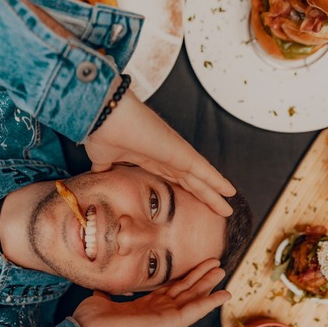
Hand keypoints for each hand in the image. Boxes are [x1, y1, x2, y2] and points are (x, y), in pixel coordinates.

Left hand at [72, 259, 229, 326]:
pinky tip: (226, 293)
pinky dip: (211, 302)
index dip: (183, 277)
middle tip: (216, 263)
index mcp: (144, 308)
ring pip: (193, 298)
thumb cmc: (91, 324)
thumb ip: (105, 296)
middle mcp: (157, 314)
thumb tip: (100, 290)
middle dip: (200, 276)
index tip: (194, 266)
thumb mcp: (99, 302)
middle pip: (185, 292)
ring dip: (208, 284)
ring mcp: (166, 319)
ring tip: (222, 269)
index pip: (169, 290)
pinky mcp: (171, 324)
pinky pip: (195, 311)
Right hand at [85, 92, 235, 216]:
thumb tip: (98, 178)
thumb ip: (106, 169)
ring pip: (200, 178)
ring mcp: (174, 153)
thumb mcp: (103, 158)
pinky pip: (203, 170)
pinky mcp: (180, 152)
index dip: (184, 189)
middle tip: (217, 210)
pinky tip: (229, 191)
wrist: (104, 116)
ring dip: (214, 193)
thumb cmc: (102, 131)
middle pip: (190, 181)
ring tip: (227, 208)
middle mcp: (165, 155)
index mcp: (149, 157)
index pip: (173, 177)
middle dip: (203, 196)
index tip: (192, 200)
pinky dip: (217, 181)